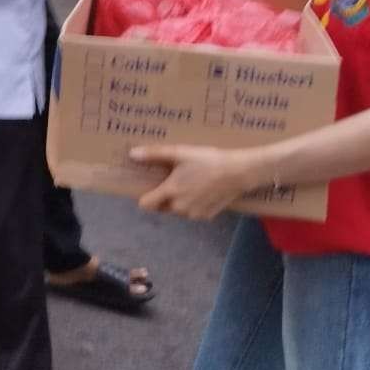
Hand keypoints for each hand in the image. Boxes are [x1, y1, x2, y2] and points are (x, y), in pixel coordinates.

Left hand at [130, 144, 257, 220]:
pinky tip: (202, 190)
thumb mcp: (179, 153)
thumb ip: (154, 154)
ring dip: (180, 201)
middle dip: (164, 197)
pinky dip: (194, 204)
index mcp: (170, 192)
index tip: (150, 186)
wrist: (237, 172)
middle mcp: (180, 208)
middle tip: (174, 180)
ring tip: (191, 183)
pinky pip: (192, 212)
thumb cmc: (207, 160)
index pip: (145, 204)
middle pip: (162, 207)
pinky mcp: (207, 217)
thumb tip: (132, 154)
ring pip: (178, 210)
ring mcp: (194, 214)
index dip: (145, 196)